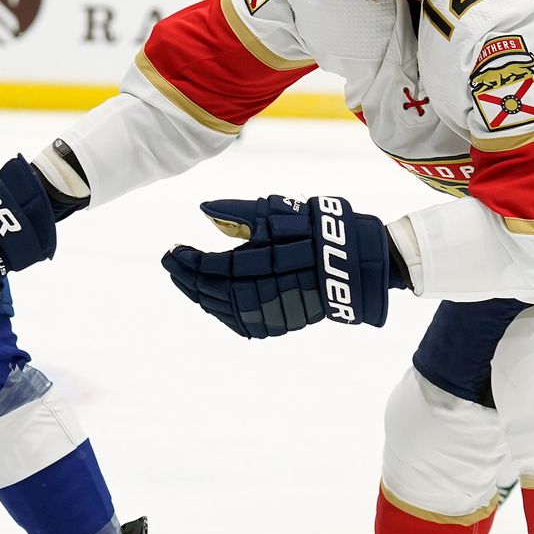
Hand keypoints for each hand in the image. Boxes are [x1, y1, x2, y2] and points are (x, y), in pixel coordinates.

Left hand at [160, 195, 403, 338]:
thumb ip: (240, 211)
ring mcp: (275, 310)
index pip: (213, 266)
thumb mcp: (281, 211)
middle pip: (213, 290)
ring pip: (224, 310)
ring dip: (200, 295)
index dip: (189, 260)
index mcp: (264, 261)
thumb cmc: (320, 229)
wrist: (361, 262)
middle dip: (188, 278)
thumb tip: (203, 210)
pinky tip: (211, 300)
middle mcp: (266, 290)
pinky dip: (222, 312)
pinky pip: (243, 323)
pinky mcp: (283, 321)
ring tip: (186, 280)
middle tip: (172, 263)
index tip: (173, 250)